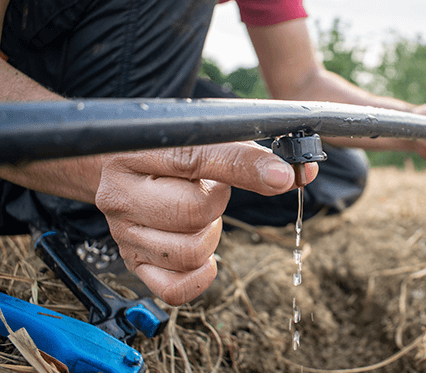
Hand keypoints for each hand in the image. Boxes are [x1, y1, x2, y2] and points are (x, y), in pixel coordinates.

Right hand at [95, 142, 317, 304]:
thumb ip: (249, 154)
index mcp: (138, 150)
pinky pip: (175, 289)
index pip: (197, 157)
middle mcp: (121, 193)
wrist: (121, 171)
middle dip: (217, 202)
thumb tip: (300, 172)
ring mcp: (124, 232)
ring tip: (199, 216)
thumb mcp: (202, 140)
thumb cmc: (169, 154)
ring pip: (190, 251)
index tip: (282, 175)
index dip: (245, 167)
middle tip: (210, 191)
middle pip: (195, 211)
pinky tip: (201, 253)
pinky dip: (199, 276)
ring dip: (209, 235)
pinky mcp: (132, 262)